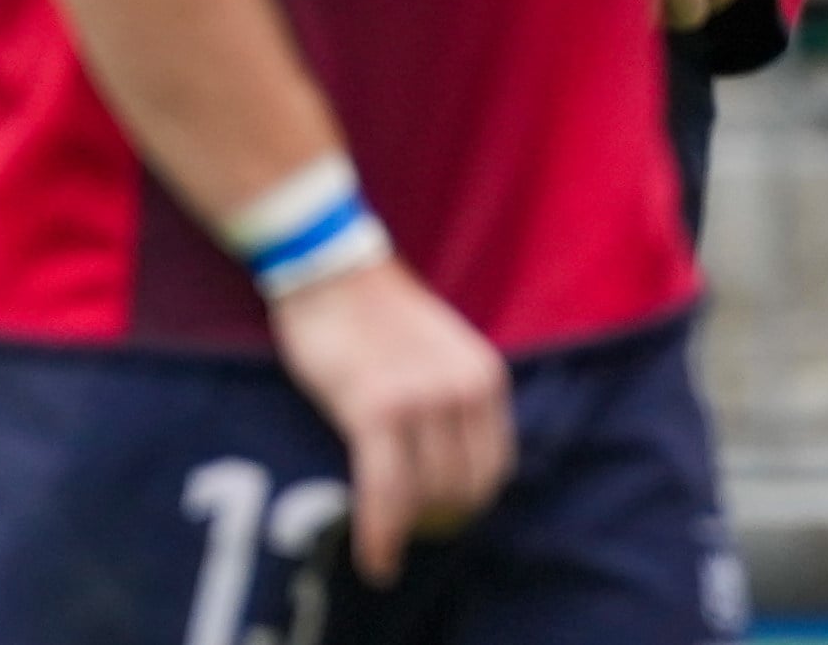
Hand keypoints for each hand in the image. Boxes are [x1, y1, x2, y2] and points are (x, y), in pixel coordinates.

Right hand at [267, 257, 512, 584]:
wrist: (333, 270)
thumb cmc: (376, 316)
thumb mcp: (439, 354)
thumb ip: (453, 400)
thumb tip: (450, 462)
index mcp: (485, 377)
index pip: (495, 465)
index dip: (470, 502)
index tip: (442, 521)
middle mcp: (464, 389)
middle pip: (462, 487)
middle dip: (436, 521)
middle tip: (406, 535)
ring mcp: (422, 399)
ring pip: (424, 495)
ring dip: (407, 527)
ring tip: (386, 539)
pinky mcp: (375, 409)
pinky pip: (384, 491)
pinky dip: (380, 532)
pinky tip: (376, 558)